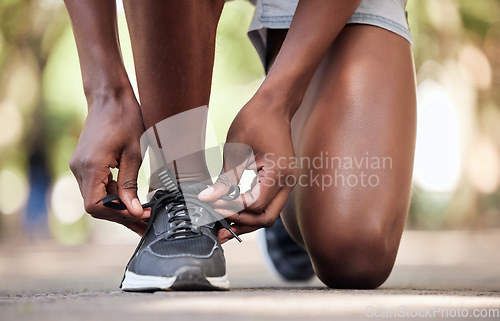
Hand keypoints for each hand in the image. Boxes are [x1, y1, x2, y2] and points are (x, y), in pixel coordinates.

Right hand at [70, 88, 148, 234]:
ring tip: (142, 213)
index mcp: (90, 166)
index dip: (118, 214)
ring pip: (95, 198)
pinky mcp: (84, 164)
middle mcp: (79, 168)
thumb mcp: (134, 153)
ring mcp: (79, 166)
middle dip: (120, 214)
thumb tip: (134, 211)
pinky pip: (96, 187)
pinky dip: (112, 195)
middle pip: (95, 206)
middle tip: (145, 220)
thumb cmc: (125, 118)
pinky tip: (130, 199)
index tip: (139, 214)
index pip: (95, 206)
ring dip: (117, 207)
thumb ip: (131, 184)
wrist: (109, 97)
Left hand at [199, 95, 297, 242]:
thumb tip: (207, 199)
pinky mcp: (281, 181)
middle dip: (242, 224)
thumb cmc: (254, 121)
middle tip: (218, 226)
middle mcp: (288, 182)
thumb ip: (224, 180)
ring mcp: (287, 182)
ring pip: (268, 214)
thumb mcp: (235, 151)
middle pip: (266, 218)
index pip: (255, 206)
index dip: (233, 208)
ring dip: (246, 220)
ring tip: (222, 223)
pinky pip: (267, 202)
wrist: (273, 106)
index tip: (213, 203)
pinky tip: (233, 210)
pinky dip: (250, 209)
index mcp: (279, 173)